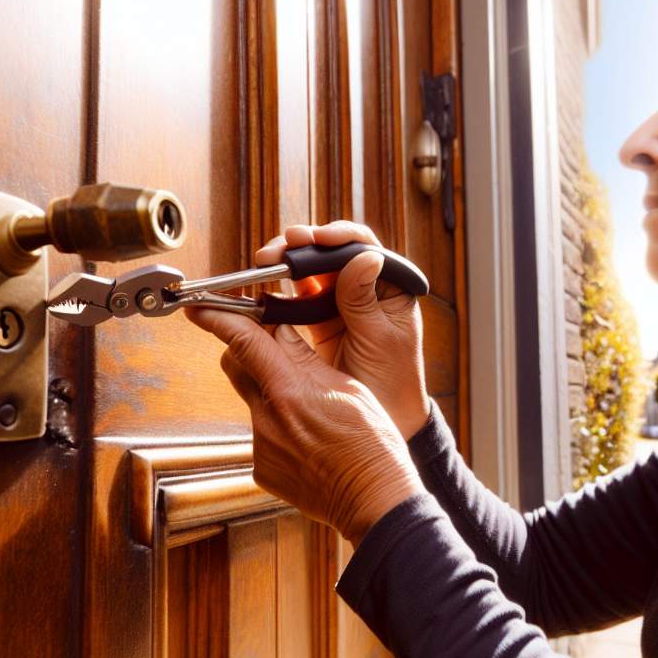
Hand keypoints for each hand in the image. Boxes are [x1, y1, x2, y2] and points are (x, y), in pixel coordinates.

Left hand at [186, 305, 425, 544]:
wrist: (375, 499)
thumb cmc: (372, 444)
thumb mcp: (348, 387)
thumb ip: (306, 360)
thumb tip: (281, 333)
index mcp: (291, 391)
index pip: (243, 342)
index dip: (216, 319)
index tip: (198, 309)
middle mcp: (268, 418)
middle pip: (237, 368)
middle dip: (247, 352)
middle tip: (272, 350)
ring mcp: (262, 447)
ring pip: (254, 403)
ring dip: (273, 396)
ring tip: (312, 414)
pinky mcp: (263, 469)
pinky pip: (262, 436)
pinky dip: (279, 430)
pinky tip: (308, 442)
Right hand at [254, 221, 430, 437]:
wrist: (381, 420)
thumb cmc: (393, 381)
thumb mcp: (380, 340)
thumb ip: (365, 301)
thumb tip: (365, 257)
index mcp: (391, 286)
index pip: (365, 247)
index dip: (339, 237)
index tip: (317, 238)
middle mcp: (365, 287)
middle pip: (332, 252)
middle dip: (305, 245)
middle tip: (281, 248)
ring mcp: (340, 301)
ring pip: (311, 269)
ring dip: (288, 262)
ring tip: (266, 262)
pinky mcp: (319, 318)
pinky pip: (297, 295)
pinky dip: (280, 290)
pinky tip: (265, 288)